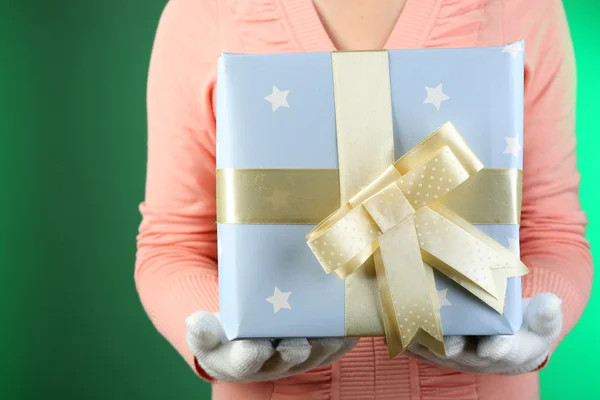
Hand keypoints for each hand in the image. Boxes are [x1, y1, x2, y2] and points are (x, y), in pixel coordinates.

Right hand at [185, 311, 358, 382]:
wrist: (249, 338)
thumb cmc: (226, 333)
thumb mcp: (206, 334)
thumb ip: (200, 331)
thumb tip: (194, 320)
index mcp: (242, 360)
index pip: (245, 361)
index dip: (251, 354)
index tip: (255, 344)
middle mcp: (275, 363)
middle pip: (287, 358)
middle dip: (294, 350)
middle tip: (298, 340)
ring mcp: (301, 357)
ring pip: (317, 353)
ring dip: (326, 343)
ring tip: (333, 329)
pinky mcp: (321, 349)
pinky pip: (338, 345)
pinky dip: (346, 336)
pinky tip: (355, 323)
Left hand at [407, 293, 562, 374]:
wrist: (501, 336)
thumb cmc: (523, 327)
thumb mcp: (542, 322)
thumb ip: (547, 315)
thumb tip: (550, 302)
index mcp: (501, 351)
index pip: (498, 351)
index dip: (494, 348)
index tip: (491, 344)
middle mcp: (470, 357)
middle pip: (455, 351)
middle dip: (445, 339)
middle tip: (437, 325)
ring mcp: (446, 352)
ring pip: (428, 346)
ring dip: (416, 332)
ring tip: (406, 312)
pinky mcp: (428, 346)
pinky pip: (410, 341)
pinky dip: (400, 329)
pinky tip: (390, 313)